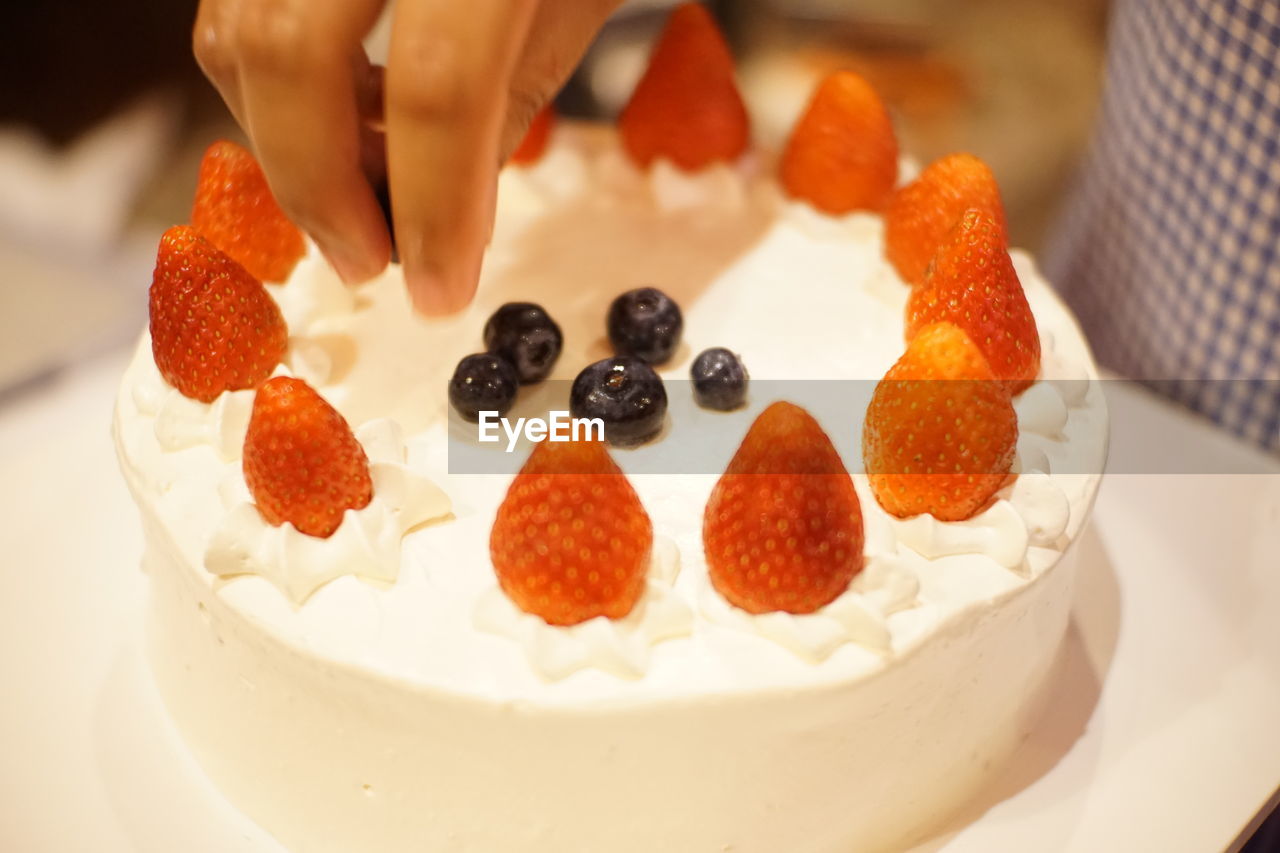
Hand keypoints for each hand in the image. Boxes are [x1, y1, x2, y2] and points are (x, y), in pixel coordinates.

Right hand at [194, 0, 622, 313]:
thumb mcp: (571, 5)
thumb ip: (499, 108)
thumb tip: (434, 224)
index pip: (441, 84)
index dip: (434, 208)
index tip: (438, 290)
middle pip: (292, 53)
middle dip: (320, 189)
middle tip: (368, 263)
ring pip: (237, 32)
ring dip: (286, 145)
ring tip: (358, 201)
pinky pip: (234, 9)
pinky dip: (273, 88)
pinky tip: (337, 127)